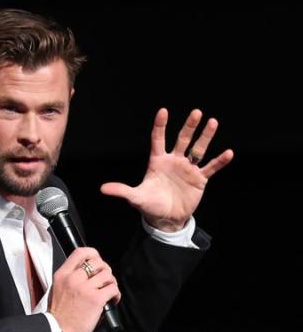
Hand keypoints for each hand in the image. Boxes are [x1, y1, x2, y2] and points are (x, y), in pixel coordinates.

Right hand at [48, 247, 121, 331]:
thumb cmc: (59, 316)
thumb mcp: (57, 290)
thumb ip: (69, 279)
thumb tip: (88, 274)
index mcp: (62, 275)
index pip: (80, 253)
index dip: (93, 254)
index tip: (97, 261)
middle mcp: (73, 278)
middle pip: (98, 263)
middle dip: (105, 271)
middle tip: (105, 281)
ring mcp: (85, 288)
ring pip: (108, 275)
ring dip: (111, 283)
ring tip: (109, 292)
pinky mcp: (96, 299)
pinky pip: (113, 289)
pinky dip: (116, 294)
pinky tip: (112, 300)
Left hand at [99, 108, 233, 231]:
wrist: (166, 219)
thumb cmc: (150, 205)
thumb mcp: (136, 197)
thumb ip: (122, 191)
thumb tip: (103, 189)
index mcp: (157, 162)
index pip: (158, 140)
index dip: (160, 126)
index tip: (163, 112)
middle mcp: (174, 161)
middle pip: (182, 139)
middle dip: (189, 126)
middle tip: (196, 112)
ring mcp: (188, 168)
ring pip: (198, 149)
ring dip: (205, 136)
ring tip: (212, 122)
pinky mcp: (199, 179)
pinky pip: (210, 167)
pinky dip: (219, 161)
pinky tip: (228, 152)